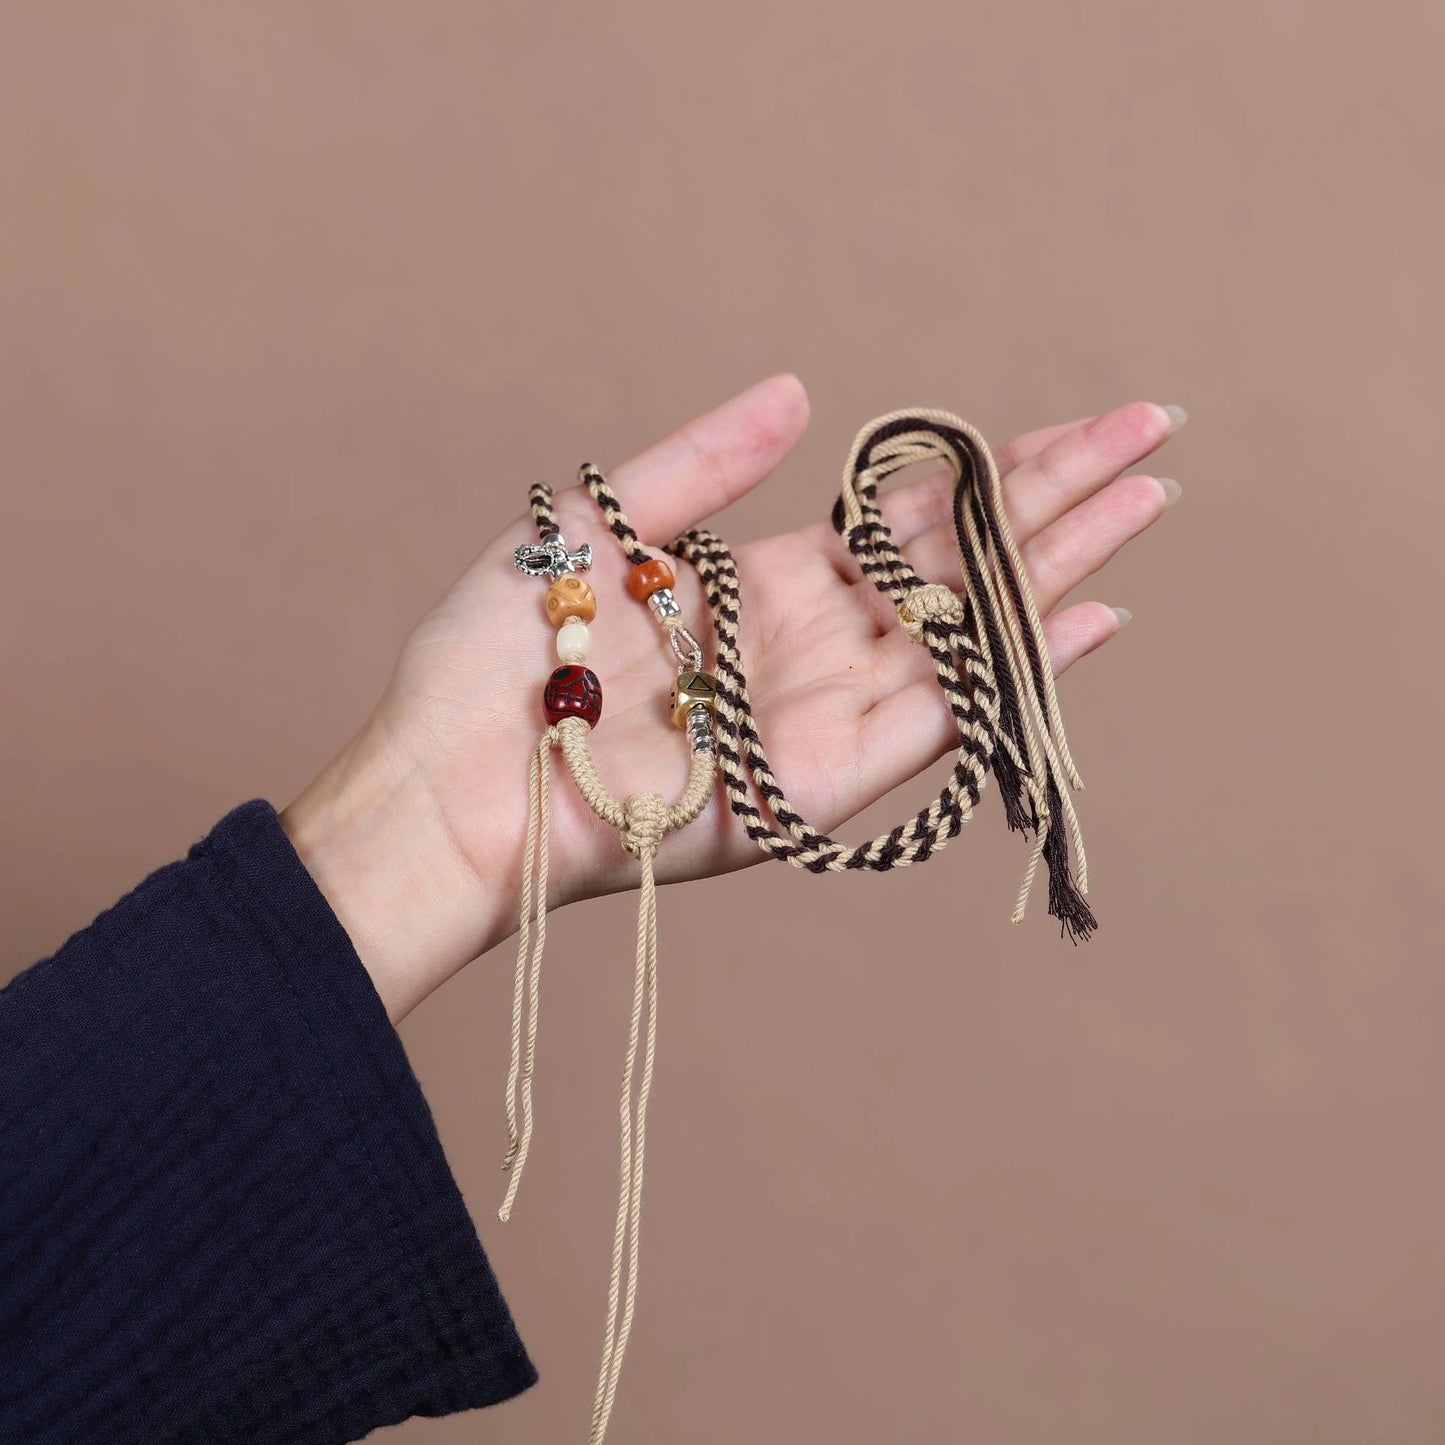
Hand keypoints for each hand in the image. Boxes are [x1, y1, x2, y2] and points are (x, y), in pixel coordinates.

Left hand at [283, 375, 1182, 1020]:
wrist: (448, 783)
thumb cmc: (497, 657)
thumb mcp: (597, 526)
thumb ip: (702, 465)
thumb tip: (800, 393)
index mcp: (761, 583)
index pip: (901, 516)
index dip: (984, 467)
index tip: (1074, 421)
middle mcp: (808, 647)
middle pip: (955, 565)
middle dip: (1054, 500)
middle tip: (1154, 434)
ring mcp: (821, 717)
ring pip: (966, 633)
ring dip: (1060, 567)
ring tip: (1148, 499)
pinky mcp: (818, 787)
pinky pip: (935, 725)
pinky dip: (1013, 675)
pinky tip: (1090, 616)